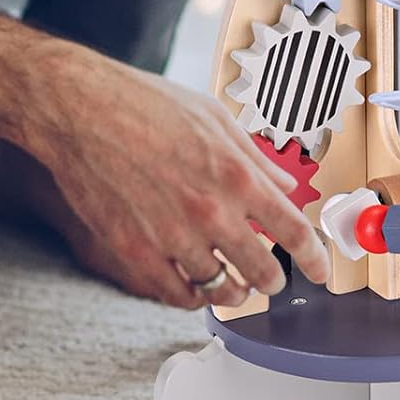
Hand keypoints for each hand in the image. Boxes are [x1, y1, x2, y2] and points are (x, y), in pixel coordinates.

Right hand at [32, 55, 331, 309]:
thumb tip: (284, 182)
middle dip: (273, 279)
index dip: (315, 257)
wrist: (79, 108)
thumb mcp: (211, 115)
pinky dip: (192, 296)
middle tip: (270, 278)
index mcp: (235, 174)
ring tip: (232, 285)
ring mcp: (172, 235)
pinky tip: (193, 285)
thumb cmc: (141, 102)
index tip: (320, 269)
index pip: (293, 231)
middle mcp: (209, 210)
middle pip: (262, 271)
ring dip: (233, 290)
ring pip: (221, 289)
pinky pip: (177, 295)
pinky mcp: (135, 250)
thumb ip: (253, 154)